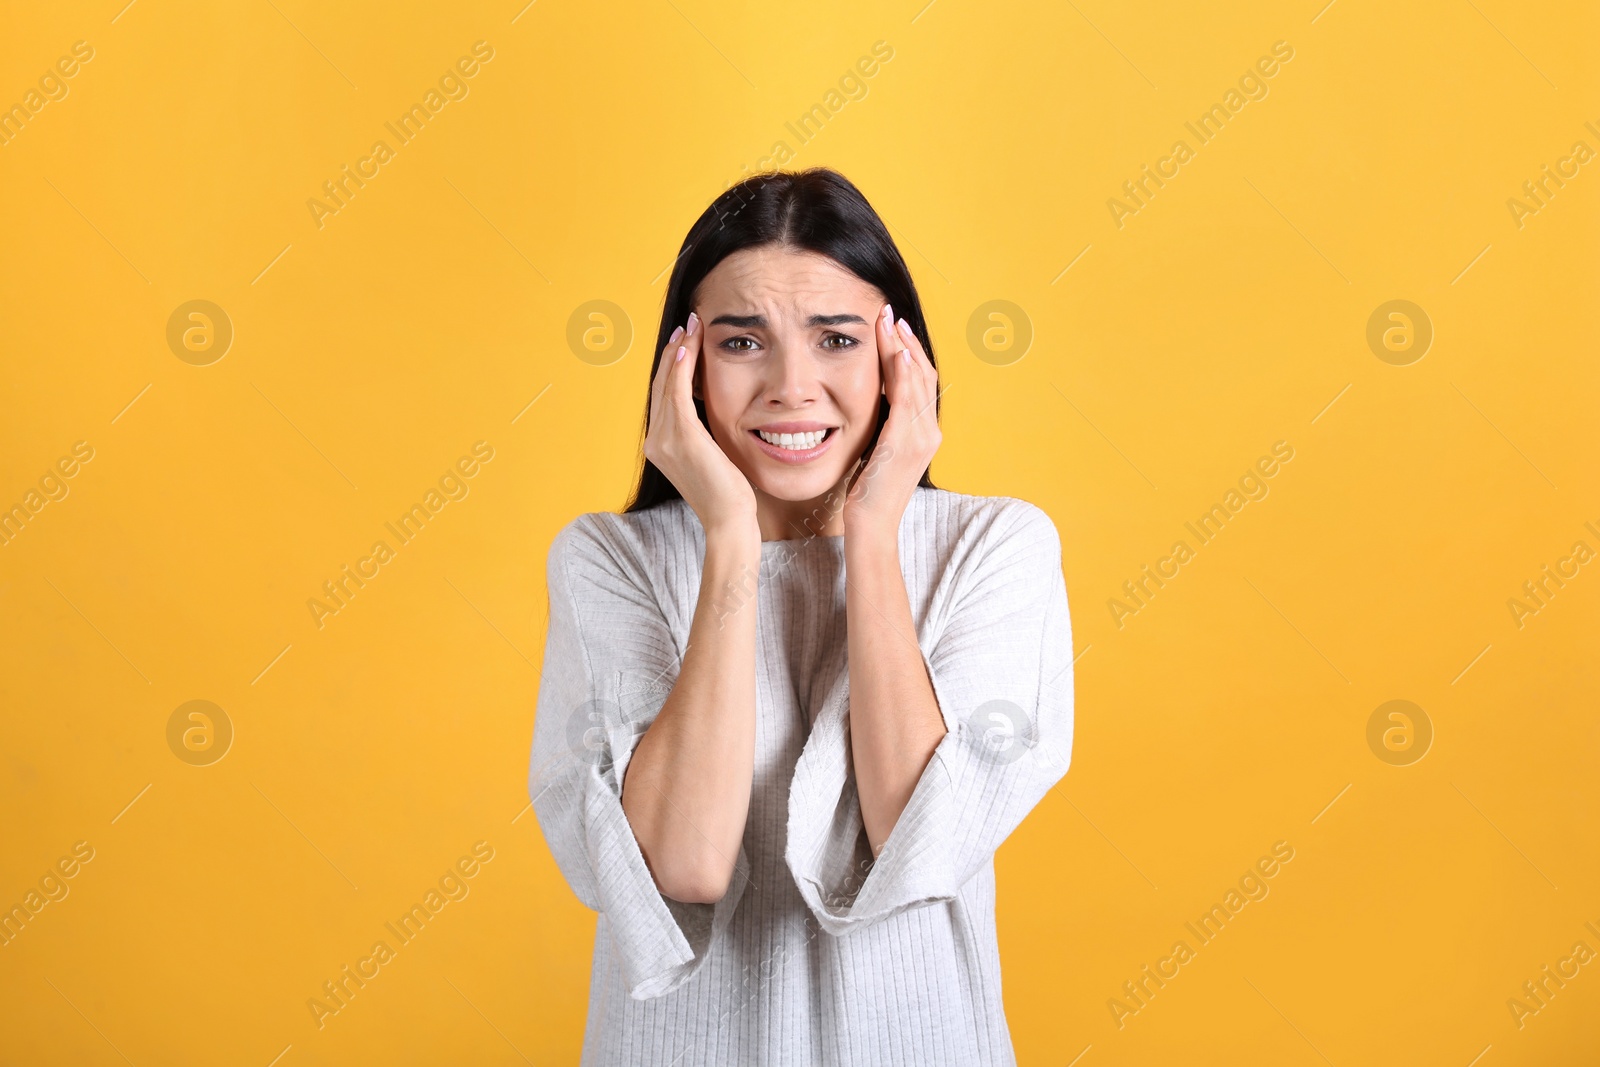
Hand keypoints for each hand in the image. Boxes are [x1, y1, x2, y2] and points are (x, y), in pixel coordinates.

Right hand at [643, 312, 757, 536]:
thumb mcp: (711, 455)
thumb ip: (702, 431)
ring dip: (680, 351)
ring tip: (692, 327)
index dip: (672, 364)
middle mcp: (655, 441)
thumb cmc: (729, 492)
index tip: (685, 340)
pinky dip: (681, 369)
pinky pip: (677, 394)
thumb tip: (711, 408)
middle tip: (688, 323)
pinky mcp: (681, 438)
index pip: (663, 395)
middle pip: (661, 384)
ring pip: (668, 383)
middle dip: (675, 350)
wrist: (729, 520)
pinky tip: (689, 350)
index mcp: (660, 445)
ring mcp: (664, 440)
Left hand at [843, 303, 941, 537]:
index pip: (921, 381)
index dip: (909, 351)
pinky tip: (896, 354)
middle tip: (889, 313)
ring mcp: (921, 437)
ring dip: (902, 348)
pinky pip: (907, 402)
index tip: (893, 327)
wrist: (872, 526)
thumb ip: (882, 427)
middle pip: (923, 374)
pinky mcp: (904, 444)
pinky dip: (904, 375)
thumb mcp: (877, 452)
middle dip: (906, 341)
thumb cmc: (868, 493)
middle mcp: (929, 431)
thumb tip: (872, 404)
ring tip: (889, 323)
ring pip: (916, 381)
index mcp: (924, 432)